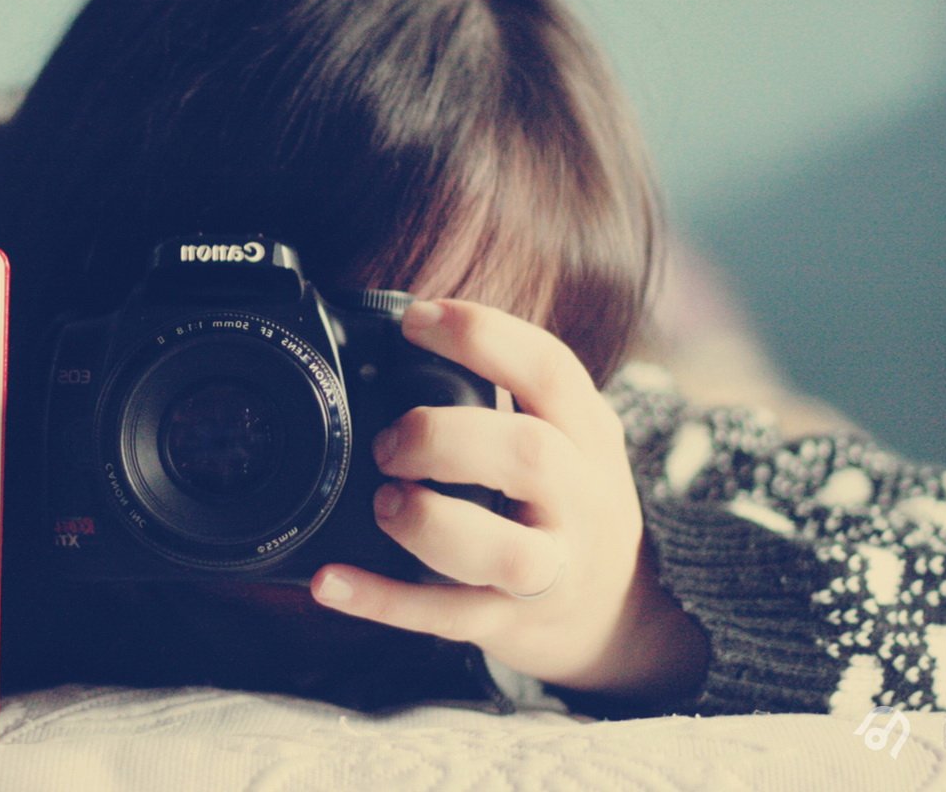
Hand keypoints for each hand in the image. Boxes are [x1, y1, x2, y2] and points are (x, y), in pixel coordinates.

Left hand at [310, 299, 707, 705]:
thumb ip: (515, 392)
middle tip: (389, 442)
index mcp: (588, 435)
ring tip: (384, 503)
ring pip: (505, 553)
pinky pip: (446, 617)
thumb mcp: (571, 436)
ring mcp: (552, 570)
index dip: (481, 336)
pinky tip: (329, 581)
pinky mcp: (511, 624)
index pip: (550, 369)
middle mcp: (580, 499)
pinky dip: (381, 601)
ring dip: (430, 523)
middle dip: (447, 438)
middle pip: (530, 455)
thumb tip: (405, 329)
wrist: (617, 612)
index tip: (415, 320)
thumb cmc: (568, 503)